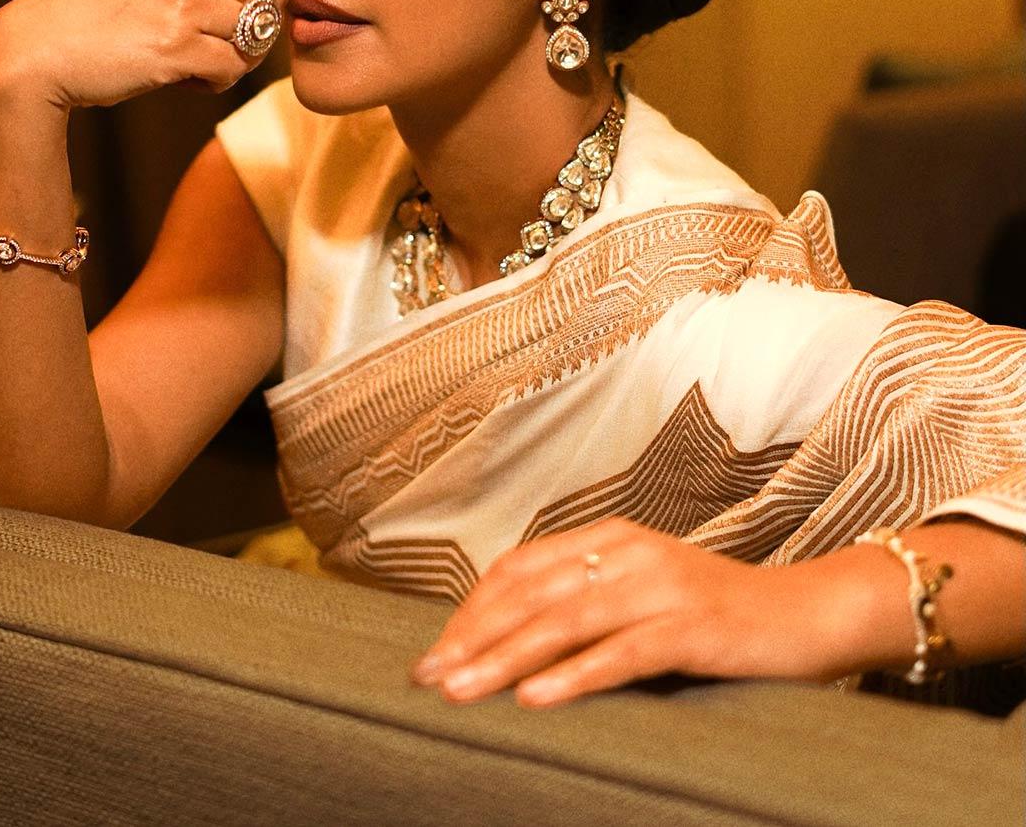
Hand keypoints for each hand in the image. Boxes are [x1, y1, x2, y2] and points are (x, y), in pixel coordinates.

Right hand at [0, 0, 295, 109]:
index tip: (252, 12)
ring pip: (258, 34)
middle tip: (228, 45)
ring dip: (239, 58)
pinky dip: (217, 81)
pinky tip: (188, 80)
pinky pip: (233, 68)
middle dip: (261, 27)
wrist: (37, 48)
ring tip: (204, 62)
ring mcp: (182, 2)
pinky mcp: (175, 47)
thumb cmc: (96, 11)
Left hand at [410, 517, 854, 708]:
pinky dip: (575, 675)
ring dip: (505, 658)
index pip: (520, 567)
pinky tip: (536, 699)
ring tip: (461, 690)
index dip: (472, 608)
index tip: (435, 650)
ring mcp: (660, 586)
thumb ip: (588, 601)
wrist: (808, 613)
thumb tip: (513, 638)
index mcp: (610, 538)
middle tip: (429, 676)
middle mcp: (629, 552)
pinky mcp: (691, 626)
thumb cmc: (717, 615)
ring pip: (565, 620)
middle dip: (473, 637)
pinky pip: (622, 652)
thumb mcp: (643, 594)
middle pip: (531, 593)